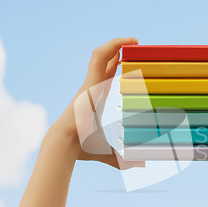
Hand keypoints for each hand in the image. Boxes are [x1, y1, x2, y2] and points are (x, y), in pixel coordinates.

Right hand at [50, 37, 143, 169]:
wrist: (66, 144)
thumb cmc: (82, 148)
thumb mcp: (108, 153)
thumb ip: (122, 160)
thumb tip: (141, 167)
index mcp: (97, 99)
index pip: (107, 77)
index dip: (117, 67)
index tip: (129, 62)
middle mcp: (93, 88)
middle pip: (105, 63)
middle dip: (118, 52)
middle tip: (135, 45)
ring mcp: (91, 83)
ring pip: (101, 55)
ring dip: (116, 44)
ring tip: (133, 39)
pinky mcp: (90, 80)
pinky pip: (99, 56)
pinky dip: (112, 46)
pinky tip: (126, 42)